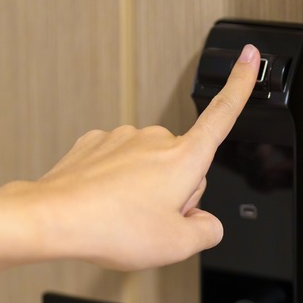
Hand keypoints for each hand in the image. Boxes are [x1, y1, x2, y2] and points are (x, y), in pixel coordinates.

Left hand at [0, 44, 260, 269]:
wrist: (52, 218)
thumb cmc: (112, 228)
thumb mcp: (178, 246)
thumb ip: (207, 231)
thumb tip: (205, 223)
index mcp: (183, 158)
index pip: (222, 114)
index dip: (241, 84)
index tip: (249, 57)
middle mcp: (154, 140)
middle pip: (184, 165)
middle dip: (176, 193)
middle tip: (152, 221)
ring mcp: (122, 138)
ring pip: (151, 166)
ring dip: (145, 191)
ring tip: (122, 217)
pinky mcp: (96, 144)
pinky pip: (120, 164)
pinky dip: (117, 184)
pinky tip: (105, 204)